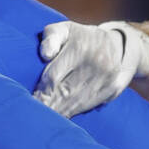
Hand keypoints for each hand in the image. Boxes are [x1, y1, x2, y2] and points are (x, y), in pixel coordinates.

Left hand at [33, 20, 148, 116]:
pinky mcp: (114, 89)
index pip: (54, 76)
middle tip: (35, 115)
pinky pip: (92, 104)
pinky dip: (76, 112)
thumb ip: (50, 38)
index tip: (31, 101)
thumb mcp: (63, 29)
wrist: (117, 43)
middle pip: (65, 91)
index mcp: (80, 47)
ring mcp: (108, 77)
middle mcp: (97, 63)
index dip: (41, 90)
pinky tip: (63, 117)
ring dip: (61, 112)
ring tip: (46, 119)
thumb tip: (45, 55)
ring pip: (78, 101)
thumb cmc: (79, 37)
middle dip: (49, 104)